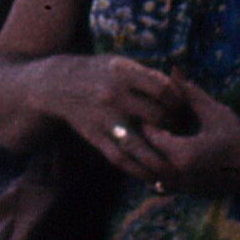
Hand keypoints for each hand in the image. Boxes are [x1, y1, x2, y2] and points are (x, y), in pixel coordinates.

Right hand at [41, 54, 195, 187]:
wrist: (57, 84)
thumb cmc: (99, 73)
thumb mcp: (121, 64)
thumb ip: (148, 76)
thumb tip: (181, 91)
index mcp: (123, 74)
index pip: (163, 89)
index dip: (178, 101)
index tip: (181, 108)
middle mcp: (114, 96)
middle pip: (156, 117)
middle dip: (173, 128)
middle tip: (181, 135)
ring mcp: (104, 118)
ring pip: (139, 146)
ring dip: (160, 160)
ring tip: (174, 169)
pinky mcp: (95, 136)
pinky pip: (120, 158)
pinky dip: (138, 170)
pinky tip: (151, 176)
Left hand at [136, 77, 239, 198]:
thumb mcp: (215, 113)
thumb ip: (191, 94)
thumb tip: (174, 71)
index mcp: (183, 155)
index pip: (150, 135)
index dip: (148, 119)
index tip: (148, 107)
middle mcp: (179, 176)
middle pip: (147, 157)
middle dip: (145, 140)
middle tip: (148, 122)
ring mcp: (184, 189)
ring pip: (152, 174)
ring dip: (150, 157)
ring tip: (157, 139)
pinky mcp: (191, 195)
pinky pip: (164, 184)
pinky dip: (160, 170)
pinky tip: (168, 155)